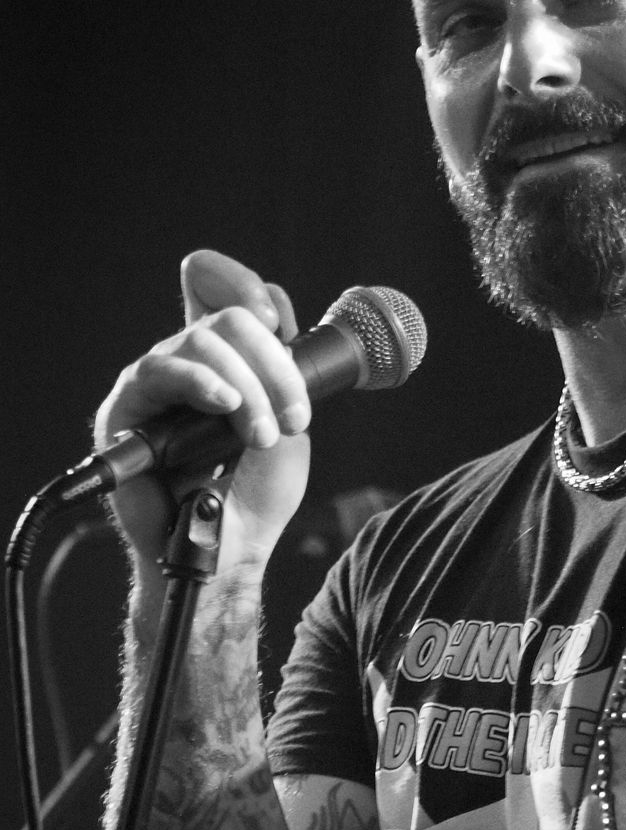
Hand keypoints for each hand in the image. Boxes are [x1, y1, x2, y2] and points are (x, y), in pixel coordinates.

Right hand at [93, 249, 312, 572]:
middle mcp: (184, 361)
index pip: (212, 283)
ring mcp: (154, 382)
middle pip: (226, 316)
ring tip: (263, 436)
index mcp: (222, 356)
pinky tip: (227, 406)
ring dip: (249, 389)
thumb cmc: (256, 488)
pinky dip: (205, 384)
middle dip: (273, 366)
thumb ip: (284, 361)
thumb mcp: (289, 415)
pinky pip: (162, 371)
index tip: (278, 325)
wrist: (233, 545)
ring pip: (202, 342)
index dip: (242, 284)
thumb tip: (275, 301)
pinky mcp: (127, 408)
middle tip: (293, 417)